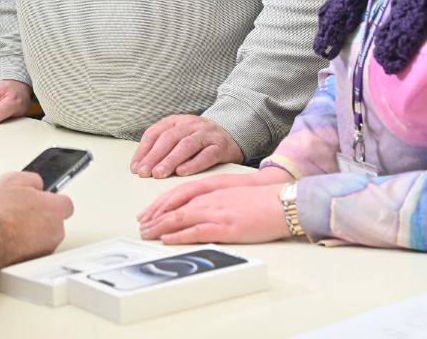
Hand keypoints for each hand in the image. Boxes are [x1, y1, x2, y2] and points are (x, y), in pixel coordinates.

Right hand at [0, 171, 73, 265]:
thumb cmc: (0, 215)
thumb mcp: (13, 179)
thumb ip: (32, 179)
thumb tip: (36, 183)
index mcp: (55, 208)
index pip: (65, 203)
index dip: (49, 200)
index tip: (39, 199)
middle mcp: (56, 231)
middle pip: (53, 222)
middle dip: (39, 218)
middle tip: (20, 213)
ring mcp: (45, 249)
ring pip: (42, 239)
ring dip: (30, 234)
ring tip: (9, 227)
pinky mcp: (32, 263)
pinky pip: (31, 252)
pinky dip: (22, 248)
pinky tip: (6, 240)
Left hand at [130, 114, 243, 177]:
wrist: (233, 134)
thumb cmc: (200, 140)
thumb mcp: (180, 136)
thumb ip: (162, 147)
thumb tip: (140, 167)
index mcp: (177, 121)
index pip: (155, 133)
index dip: (143, 150)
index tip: (135, 167)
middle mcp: (191, 125)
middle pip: (169, 139)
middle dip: (154, 156)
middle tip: (144, 173)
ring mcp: (207, 134)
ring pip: (186, 145)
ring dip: (170, 160)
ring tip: (159, 174)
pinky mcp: (221, 146)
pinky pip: (206, 155)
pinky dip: (193, 164)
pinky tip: (182, 173)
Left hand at [136, 166, 292, 224]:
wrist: (284, 201)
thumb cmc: (264, 199)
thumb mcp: (235, 193)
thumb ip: (216, 199)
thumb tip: (201, 211)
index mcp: (213, 188)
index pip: (179, 193)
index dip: (161, 203)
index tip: (148, 212)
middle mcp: (211, 197)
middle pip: (175, 205)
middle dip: (155, 216)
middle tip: (141, 225)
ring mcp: (217, 211)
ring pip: (180, 217)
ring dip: (160, 226)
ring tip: (146, 233)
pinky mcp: (226, 226)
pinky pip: (196, 231)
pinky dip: (179, 235)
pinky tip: (167, 238)